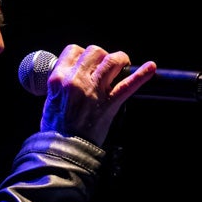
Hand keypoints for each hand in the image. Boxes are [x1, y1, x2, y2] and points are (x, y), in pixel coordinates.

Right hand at [40, 43, 156, 147]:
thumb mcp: (50, 100)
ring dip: (119, 59)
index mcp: (59, 79)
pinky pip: (128, 85)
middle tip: (103, 67)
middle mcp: (77, 80)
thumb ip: (61, 85)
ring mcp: (95, 91)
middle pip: (94, 51)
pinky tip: (151, 67)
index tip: (86, 62)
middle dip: (101, 56)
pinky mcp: (109, 103)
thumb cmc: (55, 130)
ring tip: (122, 64)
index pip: (73, 51)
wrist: (64, 151)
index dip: (81, 54)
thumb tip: (71, 75)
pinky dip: (142, 75)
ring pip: (112, 60)